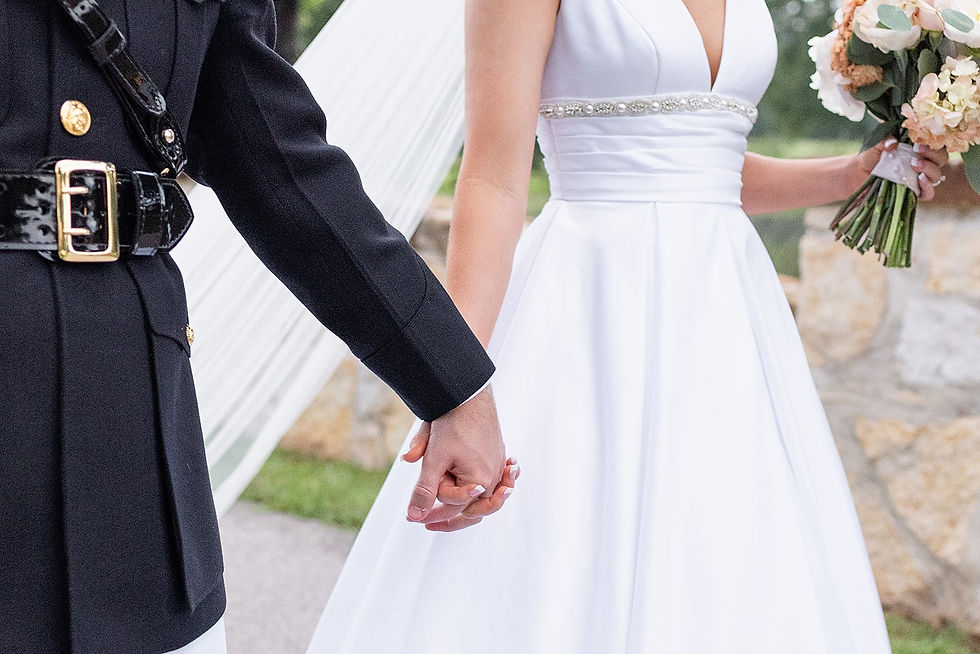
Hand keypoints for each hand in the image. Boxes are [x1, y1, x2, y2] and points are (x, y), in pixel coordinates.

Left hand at [401, 387, 507, 527]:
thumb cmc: (453, 425)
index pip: (453, 505)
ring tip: (446, 517)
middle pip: (472, 509)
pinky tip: (478, 493)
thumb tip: (413, 516)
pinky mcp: (496, 456)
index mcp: (480, 481)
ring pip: (483, 499)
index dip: (431, 507)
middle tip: (426, 523)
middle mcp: (494, 477)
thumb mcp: (434, 461)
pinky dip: (481, 491)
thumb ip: (424, 490)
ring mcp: (498, 467)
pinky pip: (491, 482)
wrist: (468, 394)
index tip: (413, 516)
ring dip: (466, 507)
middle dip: (448, 515)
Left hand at [857, 137, 948, 200]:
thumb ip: (883, 140)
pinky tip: (920, 180)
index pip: (938, 142)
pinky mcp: (914, 192)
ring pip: (937, 175)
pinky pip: (928, 193)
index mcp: (920, 147)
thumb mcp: (876, 144)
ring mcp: (920, 177)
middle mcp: (925, 161)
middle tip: (918, 151)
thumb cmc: (872, 155)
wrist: (860, 173)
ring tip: (914, 165)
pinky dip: (927, 187)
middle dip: (934, 154)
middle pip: (942, 158)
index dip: (934, 140)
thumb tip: (892, 143)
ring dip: (929, 169)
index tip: (922, 139)